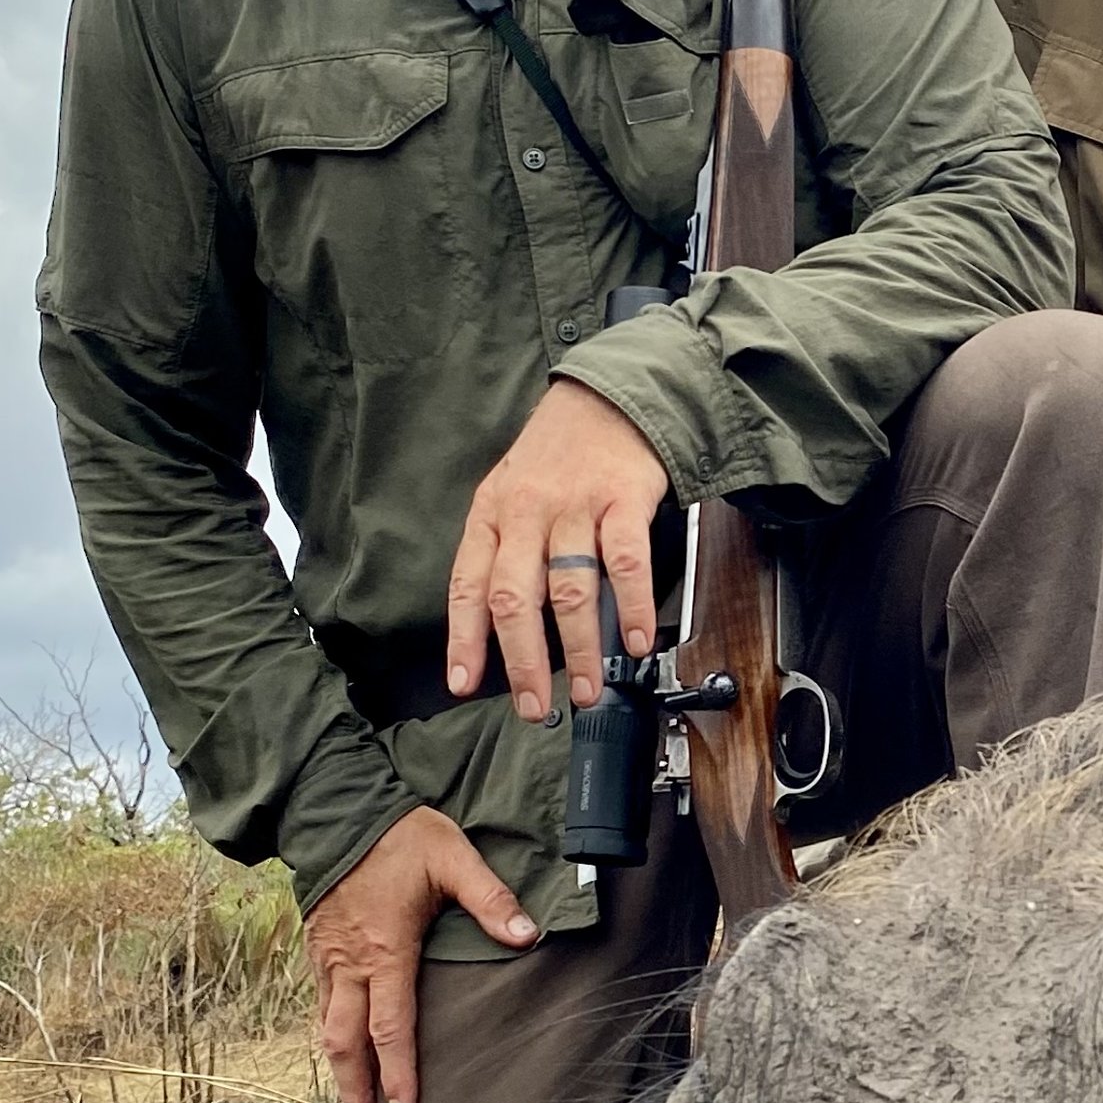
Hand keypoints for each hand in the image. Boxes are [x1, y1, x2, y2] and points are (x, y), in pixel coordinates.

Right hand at [305, 808, 537, 1102]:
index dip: (398, 1073)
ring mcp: (328, 957)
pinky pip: (319, 1003)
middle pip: (346, 1043)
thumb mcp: (453, 857)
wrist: (336, 808)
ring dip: (339, 1069)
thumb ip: (491, 899)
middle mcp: (350, 963)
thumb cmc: (398, 834)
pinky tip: (340, 1049)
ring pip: (327, 1028)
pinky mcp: (317, 946)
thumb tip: (527, 936)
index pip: (391, 1027)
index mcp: (385, 950)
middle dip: (356, 1090)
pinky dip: (329, 1035)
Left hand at [448, 380, 674, 720]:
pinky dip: (633, 607)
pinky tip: (638, 640)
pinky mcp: (622, 499)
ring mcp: (575, 506)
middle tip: (533, 705)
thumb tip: (505, 627)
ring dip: (579, 648)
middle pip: (515, 597)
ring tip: (588, 687)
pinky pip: (626, 562)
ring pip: (569, 589)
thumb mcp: (512, 495)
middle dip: (523, 661)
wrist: (607, 397)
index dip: (465, 639)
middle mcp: (527, 513)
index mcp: (492, 516)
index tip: (464, 683)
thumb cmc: (558, 455)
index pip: (467, 586)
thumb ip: (507, 553)